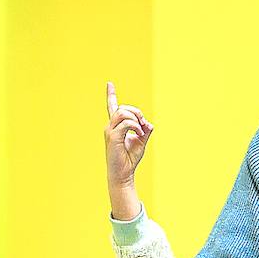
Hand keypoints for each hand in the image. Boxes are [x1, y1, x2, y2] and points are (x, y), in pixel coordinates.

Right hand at [105, 81, 152, 219]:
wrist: (123, 174)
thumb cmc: (130, 160)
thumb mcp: (141, 143)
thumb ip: (145, 131)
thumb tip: (149, 124)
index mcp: (116, 127)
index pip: (112, 107)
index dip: (111, 95)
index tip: (109, 84)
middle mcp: (110, 127)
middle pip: (123, 108)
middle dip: (137, 112)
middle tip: (144, 124)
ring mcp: (110, 131)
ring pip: (123, 113)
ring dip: (136, 118)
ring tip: (141, 130)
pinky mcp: (113, 137)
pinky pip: (126, 123)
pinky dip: (135, 126)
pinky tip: (139, 135)